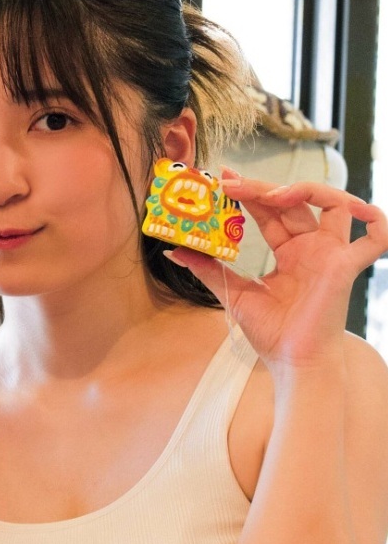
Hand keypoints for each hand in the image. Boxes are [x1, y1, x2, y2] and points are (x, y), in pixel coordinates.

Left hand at [166, 172, 387, 370]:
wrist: (293, 364)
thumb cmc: (272, 333)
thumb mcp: (234, 295)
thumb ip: (209, 270)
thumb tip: (176, 251)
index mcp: (290, 251)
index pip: (271, 211)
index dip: (250, 192)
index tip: (223, 179)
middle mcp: (313, 247)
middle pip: (294, 202)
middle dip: (262, 188)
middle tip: (231, 182)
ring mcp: (332, 254)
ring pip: (334, 204)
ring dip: (307, 189)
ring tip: (274, 193)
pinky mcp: (345, 267)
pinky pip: (375, 240)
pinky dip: (378, 223)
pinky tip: (364, 211)